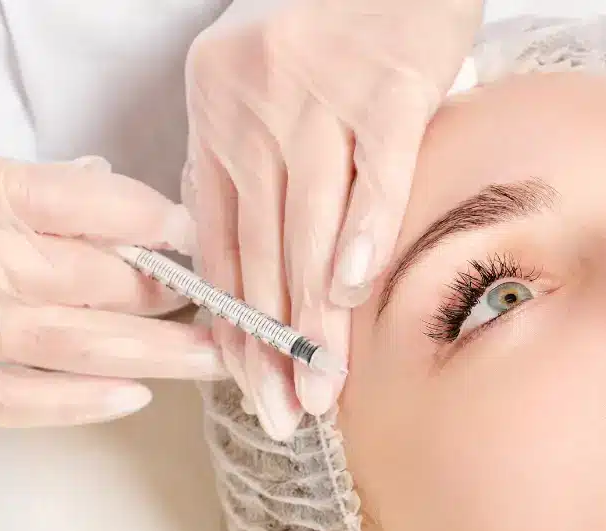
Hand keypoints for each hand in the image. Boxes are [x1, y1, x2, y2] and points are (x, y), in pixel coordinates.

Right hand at [0, 138, 217, 426]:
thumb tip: (91, 201)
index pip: (71, 198)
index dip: (147, 222)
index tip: (190, 236)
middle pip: (84, 272)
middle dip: (164, 291)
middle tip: (218, 303)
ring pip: (67, 338)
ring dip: (150, 351)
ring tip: (208, 357)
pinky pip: (15, 399)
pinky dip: (79, 400)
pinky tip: (129, 396)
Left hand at [185, 0, 483, 437]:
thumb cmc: (337, 18)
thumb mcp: (265, 81)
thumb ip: (250, 160)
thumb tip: (259, 268)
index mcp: (215, 108)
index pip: (217, 239)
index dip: (232, 322)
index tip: (247, 389)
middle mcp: (256, 104)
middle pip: (261, 246)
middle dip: (272, 345)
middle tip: (286, 415)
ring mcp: (321, 94)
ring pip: (310, 226)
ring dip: (314, 318)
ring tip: (324, 388)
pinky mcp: (389, 83)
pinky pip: (375, 173)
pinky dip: (364, 233)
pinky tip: (354, 292)